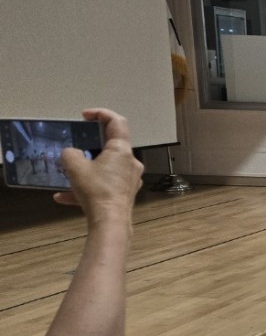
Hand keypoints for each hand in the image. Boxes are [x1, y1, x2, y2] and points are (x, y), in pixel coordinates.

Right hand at [54, 108, 142, 222]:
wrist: (110, 221)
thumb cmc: (96, 189)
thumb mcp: (75, 166)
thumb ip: (70, 154)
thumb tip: (72, 154)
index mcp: (122, 150)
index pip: (117, 122)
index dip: (101, 113)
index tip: (85, 115)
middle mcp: (130, 163)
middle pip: (112, 146)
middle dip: (91, 145)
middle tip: (77, 145)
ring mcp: (129, 180)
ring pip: (106, 168)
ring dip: (86, 169)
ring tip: (68, 174)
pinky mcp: (124, 195)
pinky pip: (103, 187)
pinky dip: (86, 189)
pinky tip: (64, 198)